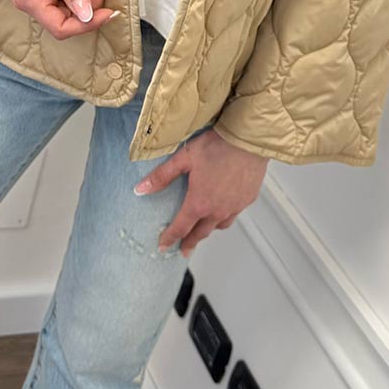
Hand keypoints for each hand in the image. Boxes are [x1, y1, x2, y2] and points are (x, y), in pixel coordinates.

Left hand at [134, 128, 268, 256]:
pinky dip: (225, 217)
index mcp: (199, 203)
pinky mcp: (248, 199)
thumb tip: (140, 189)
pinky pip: (233, 214)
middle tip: (183, 249)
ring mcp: (234, 206)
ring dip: (208, 230)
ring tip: (202, 230)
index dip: (170, 238)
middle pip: (200, 232)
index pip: (181, 227)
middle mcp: (217, 210)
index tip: (163, 246)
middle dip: (189, 242)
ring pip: (219, 226)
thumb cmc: (217, 145)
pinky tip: (223, 210)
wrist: (248, 139)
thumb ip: (162, 176)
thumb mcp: (184, 158)